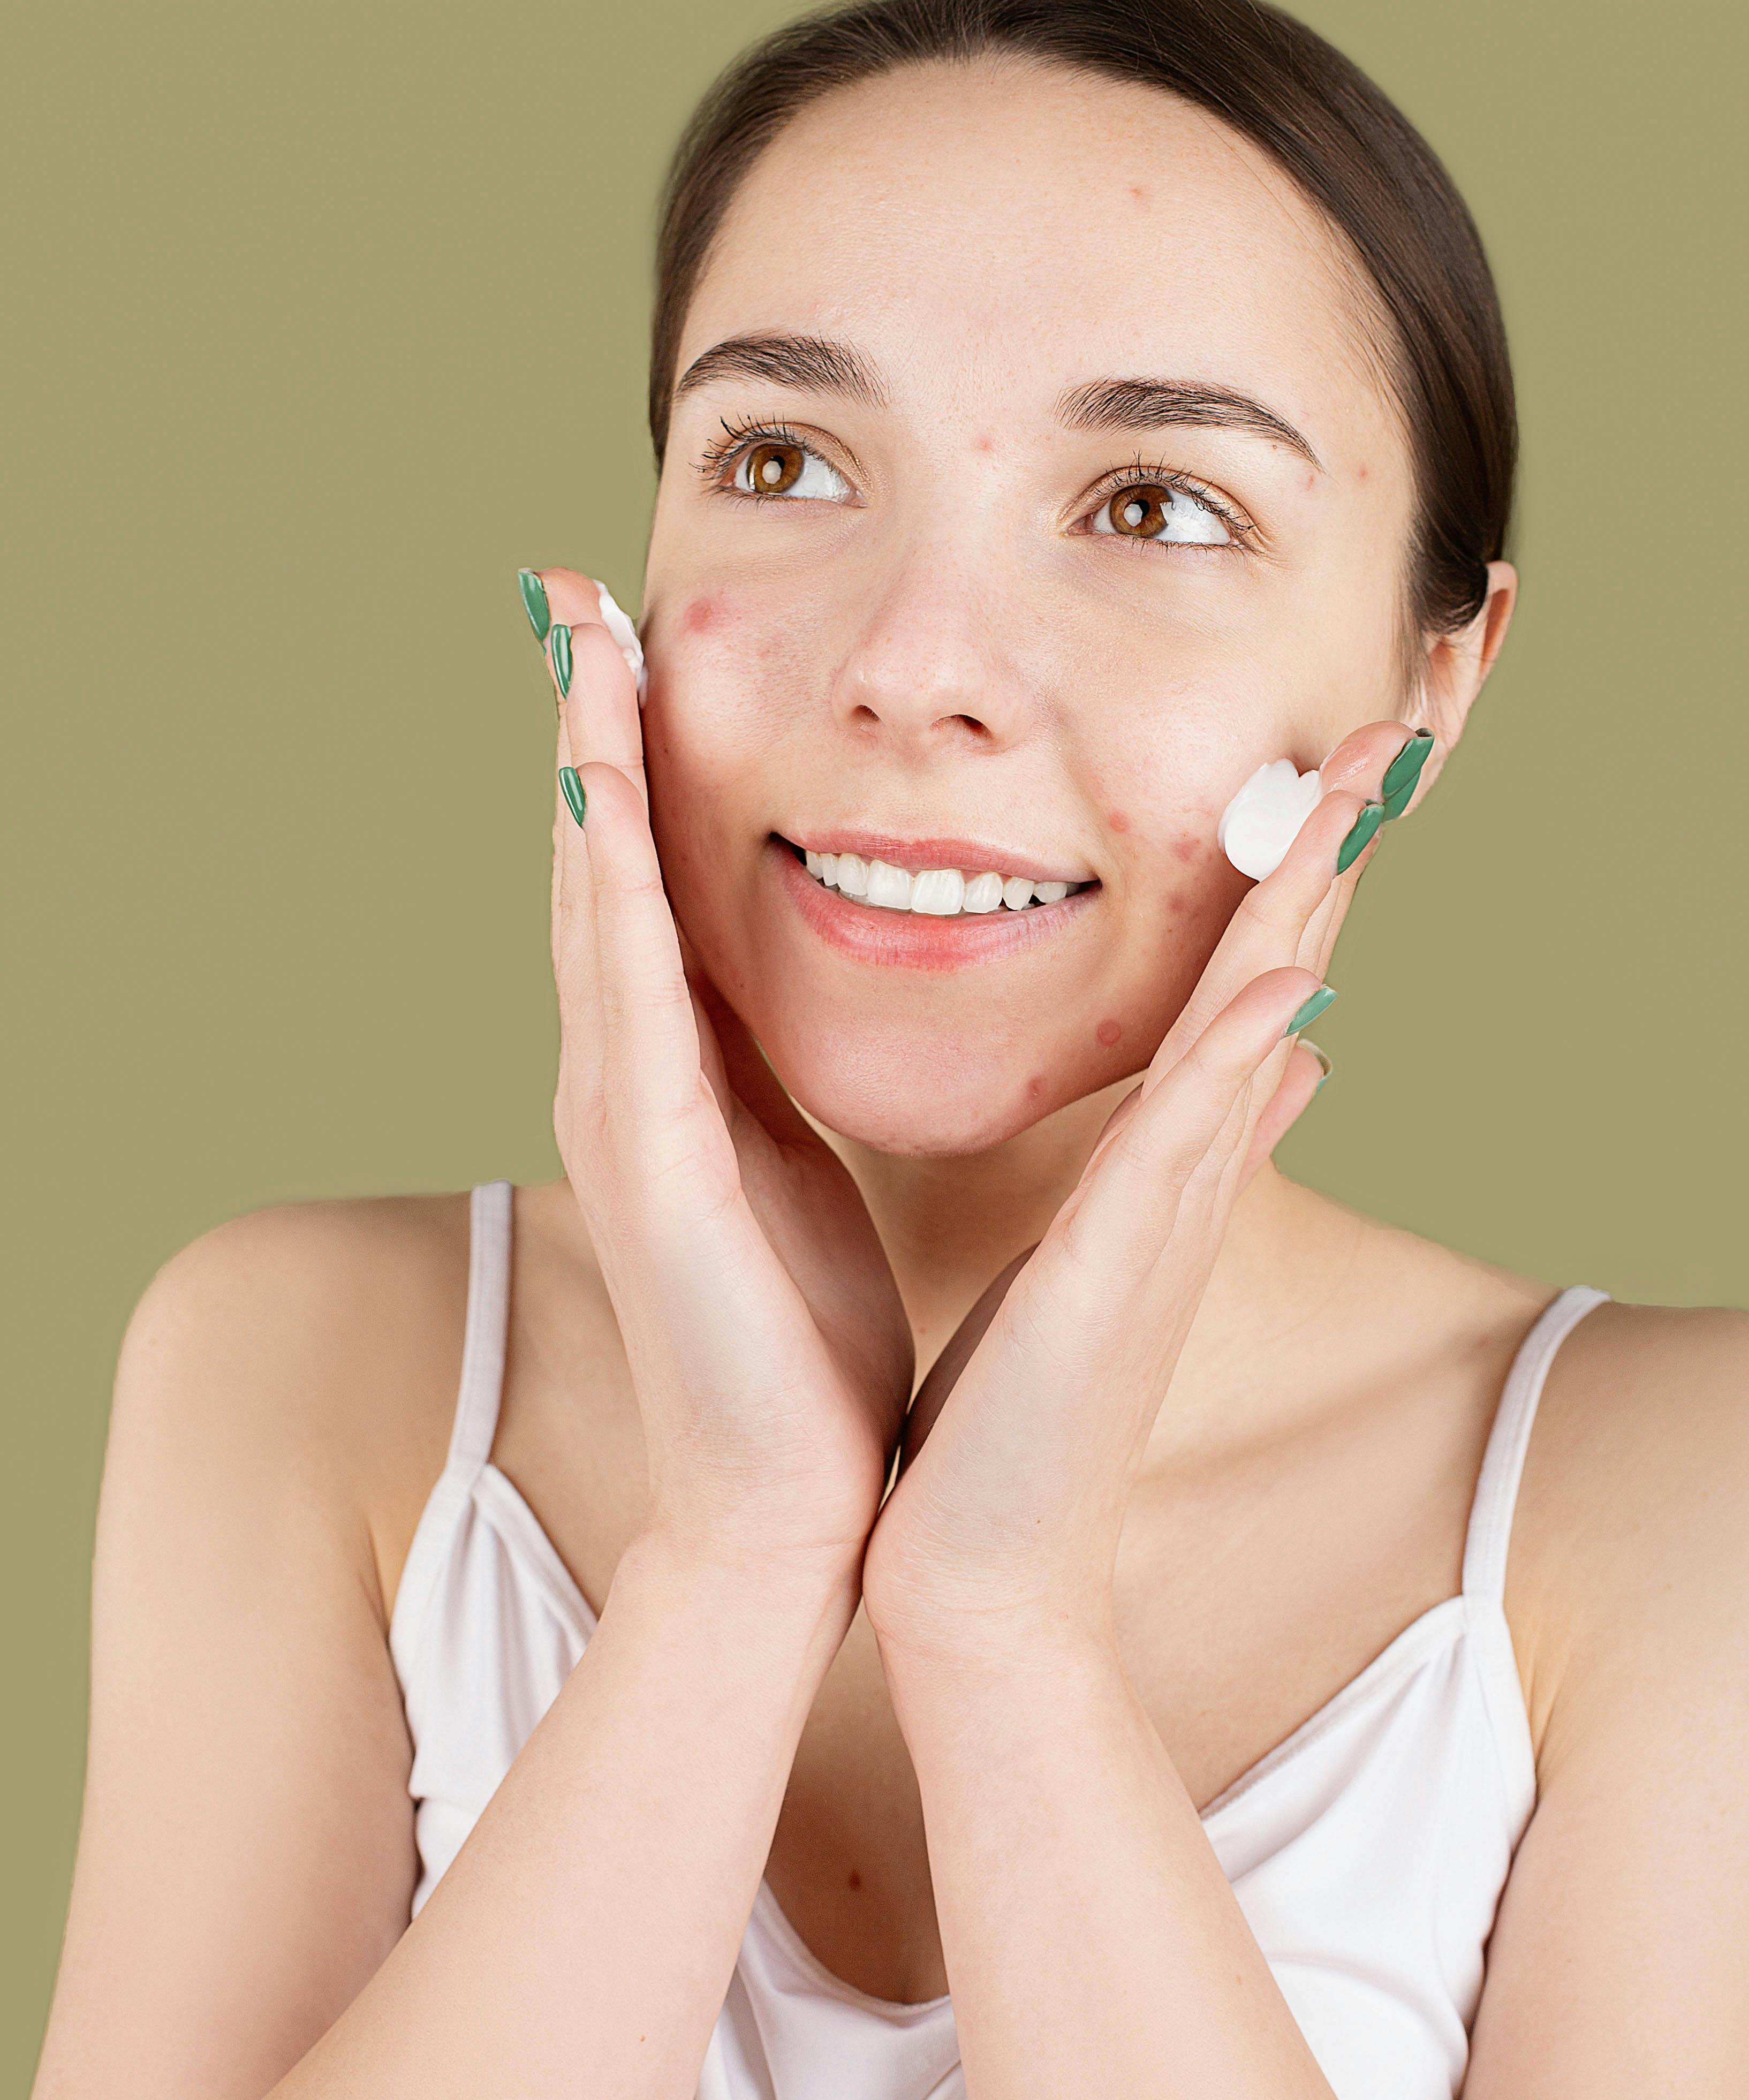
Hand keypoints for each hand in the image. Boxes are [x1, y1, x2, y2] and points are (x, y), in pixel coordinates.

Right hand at [534, 570, 913, 1596]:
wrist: (791, 1502)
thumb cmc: (807, 1346)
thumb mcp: (805, 1166)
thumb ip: (787, 1076)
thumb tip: (822, 988)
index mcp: (678, 1080)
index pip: (646, 891)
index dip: (629, 765)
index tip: (632, 642)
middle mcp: (629, 1082)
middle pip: (599, 873)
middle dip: (586, 730)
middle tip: (575, 597)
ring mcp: (623, 1121)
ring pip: (596, 911)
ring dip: (584, 773)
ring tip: (578, 647)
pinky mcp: (648, 1169)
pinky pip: (626, 1002)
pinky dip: (608, 893)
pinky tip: (599, 800)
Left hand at [861, 721, 1415, 1669]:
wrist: (985, 1557)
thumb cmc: (1031, 1401)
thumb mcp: (1120, 1241)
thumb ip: (1203, 1140)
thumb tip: (1289, 1053)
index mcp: (1178, 1148)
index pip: (1258, 961)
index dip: (1312, 847)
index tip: (1359, 735)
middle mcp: (1195, 1165)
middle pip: (1289, 959)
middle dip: (1346, 833)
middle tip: (1413, 703)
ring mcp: (1170, 1214)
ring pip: (1258, 1021)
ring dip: (1316, 901)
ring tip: (1367, 783)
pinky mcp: (1120, 1270)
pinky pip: (1187, 1146)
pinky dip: (1240, 1062)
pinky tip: (1285, 981)